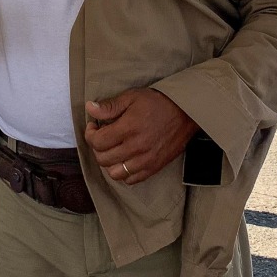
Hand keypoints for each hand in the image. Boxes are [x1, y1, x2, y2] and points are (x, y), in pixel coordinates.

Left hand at [84, 88, 198, 185]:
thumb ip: (110, 106)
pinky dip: (124, 173)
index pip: (97, 142)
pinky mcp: (154, 167)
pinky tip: (125, 160)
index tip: (94, 127)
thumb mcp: (132, 97)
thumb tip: (90, 109)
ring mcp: (145, 160)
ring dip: (109, 163)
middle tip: (102, 137)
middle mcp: (135, 147)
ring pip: (115, 173)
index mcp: (128, 128)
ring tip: (113, 150)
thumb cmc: (159, 102)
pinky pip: (132, 180)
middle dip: (97, 148)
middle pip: (103, 159)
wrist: (186, 112)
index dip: (90, 134)